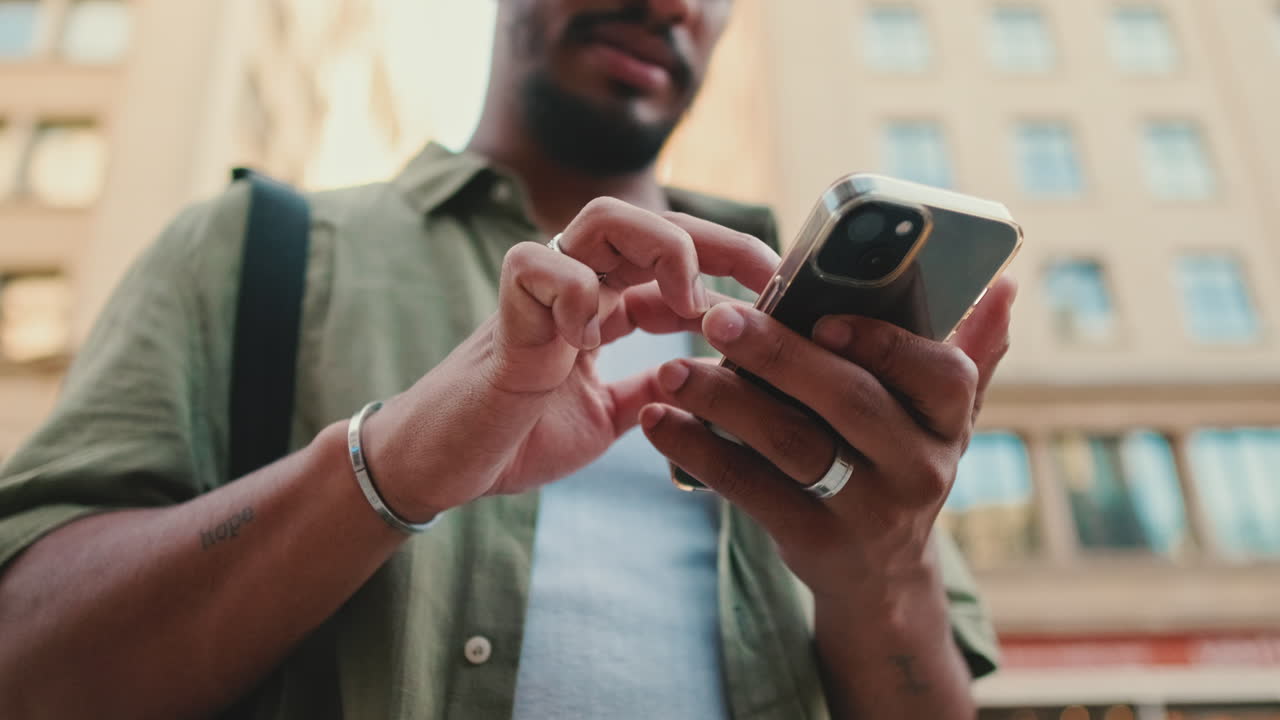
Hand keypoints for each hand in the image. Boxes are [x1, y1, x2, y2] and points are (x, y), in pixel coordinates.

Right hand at [364, 198, 778, 520]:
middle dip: (714, 239)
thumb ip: (649, 392)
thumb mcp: (605, 417)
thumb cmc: (513, 437)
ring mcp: (538, 298)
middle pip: (649, 222)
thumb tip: (705, 381)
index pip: (671, 258)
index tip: (775, 289)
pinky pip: (535, 266)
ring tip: (687, 301)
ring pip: (601, 221)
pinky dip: (574, 294)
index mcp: (600, 307)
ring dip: (658, 248)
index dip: (725, 261)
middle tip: (763, 275)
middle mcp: (573, 291)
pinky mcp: (504, 319)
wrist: (442, 469)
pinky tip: (590, 342)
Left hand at [640, 277, 1016, 597]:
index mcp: (952, 420)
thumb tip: (1006, 285)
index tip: (825, 314)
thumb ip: (971, 350)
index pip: (939, 373)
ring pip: (791, 443)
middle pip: (849, 402)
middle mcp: (921, 468)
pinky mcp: (813, 542)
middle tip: (717, 318)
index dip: (884, 341)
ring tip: (672, 369)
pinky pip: (749, 489)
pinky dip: (698, 451)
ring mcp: (868, 511)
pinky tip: (659, 420)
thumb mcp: (944, 416)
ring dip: (724, 400)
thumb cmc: (899, 462)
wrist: (879, 575)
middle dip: (779, 354)